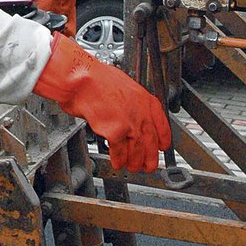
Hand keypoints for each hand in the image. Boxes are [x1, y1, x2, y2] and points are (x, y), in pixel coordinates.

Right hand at [33, 33, 170, 172]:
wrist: (82, 79)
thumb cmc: (95, 79)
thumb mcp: (122, 86)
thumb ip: (129, 102)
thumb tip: (128, 111)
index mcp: (145, 99)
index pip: (161, 124)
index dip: (162, 139)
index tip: (161, 147)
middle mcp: (141, 112)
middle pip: (151, 141)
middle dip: (150, 157)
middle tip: (149, 165)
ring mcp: (129, 123)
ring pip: (137, 150)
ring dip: (134, 162)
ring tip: (132, 167)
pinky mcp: (115, 131)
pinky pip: (119, 151)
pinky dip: (118, 159)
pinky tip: (117, 162)